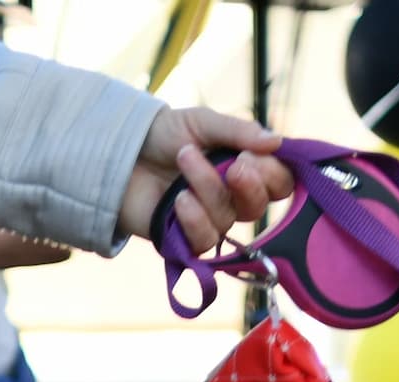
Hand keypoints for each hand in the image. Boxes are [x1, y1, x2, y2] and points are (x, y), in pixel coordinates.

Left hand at [120, 105, 294, 254]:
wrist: (119, 151)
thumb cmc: (164, 135)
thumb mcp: (202, 122)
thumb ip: (238, 132)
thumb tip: (276, 142)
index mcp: (244, 168)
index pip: (279, 184)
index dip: (273, 175)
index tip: (254, 156)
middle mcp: (231, 198)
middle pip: (257, 207)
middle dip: (248, 186)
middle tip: (233, 165)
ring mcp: (208, 220)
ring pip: (226, 218)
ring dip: (207, 186)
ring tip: (183, 158)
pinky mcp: (184, 240)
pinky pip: (204, 241)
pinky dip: (194, 219)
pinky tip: (179, 200)